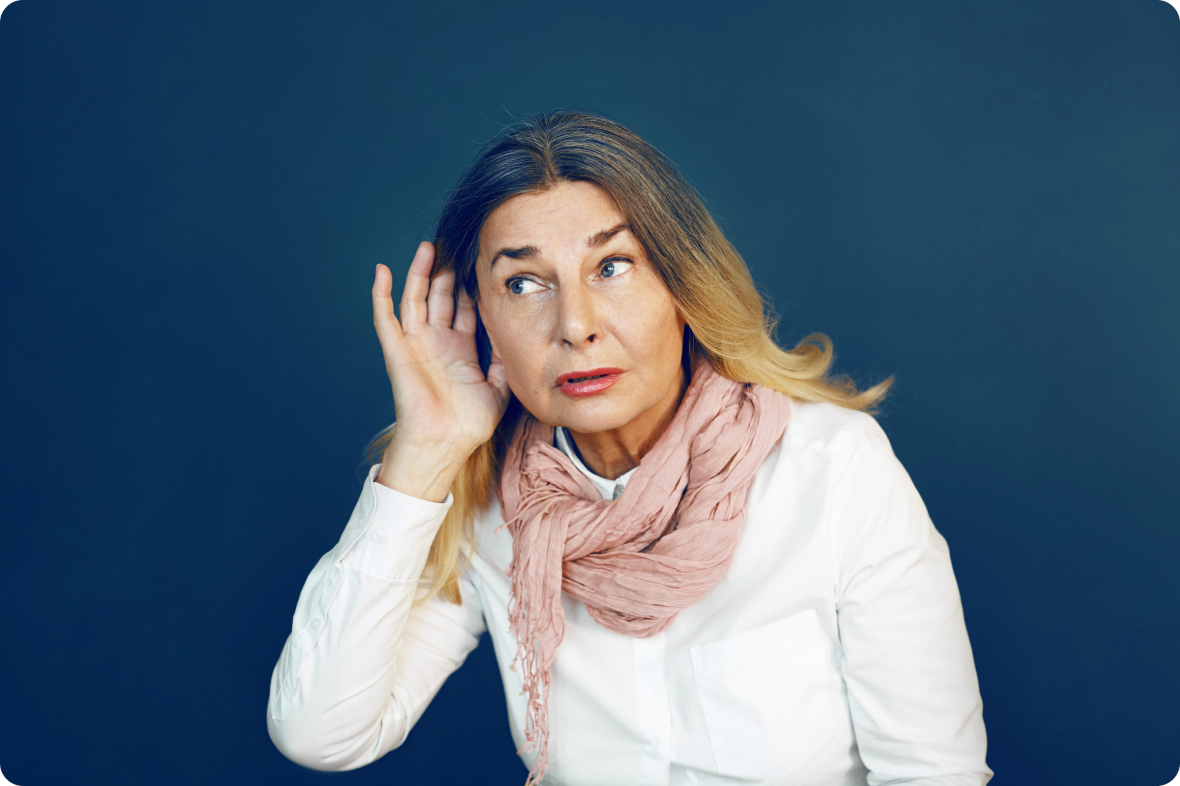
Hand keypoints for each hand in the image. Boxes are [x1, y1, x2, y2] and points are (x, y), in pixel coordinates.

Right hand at [371, 242, 509, 500]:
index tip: (480, 262)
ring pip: (415, 299)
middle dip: (447, 272)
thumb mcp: (498, 386)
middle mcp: (436, 342)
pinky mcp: (398, 350)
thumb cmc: (469, 423)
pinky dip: (381, 294)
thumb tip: (513, 332)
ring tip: (428, 248)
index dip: (469, 286)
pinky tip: (382, 271)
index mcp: (459, 349)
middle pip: (440, 297)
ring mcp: (415, 344)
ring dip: (419, 273)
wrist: (445, 443)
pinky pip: (386, 318)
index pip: (463, 308)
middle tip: (456, 245)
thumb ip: (503, 359)